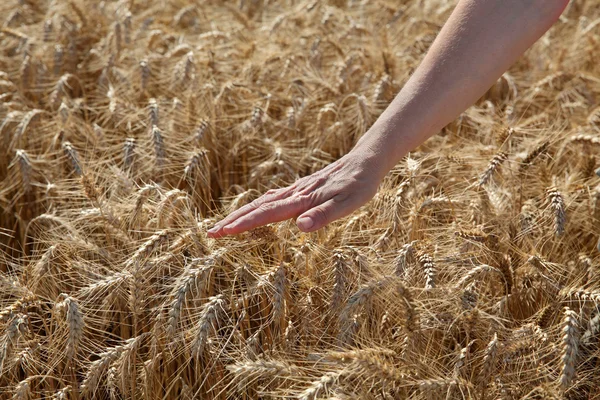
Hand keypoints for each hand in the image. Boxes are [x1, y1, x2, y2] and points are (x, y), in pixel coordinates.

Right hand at [206, 149, 383, 237]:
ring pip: (263, 201)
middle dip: (233, 221)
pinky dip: (258, 205)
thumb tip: (300, 227)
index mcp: (302, 200)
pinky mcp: (302, 188)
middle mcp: (295, 193)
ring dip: (242, 213)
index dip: (242, 225)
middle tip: (210, 234)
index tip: (220, 234)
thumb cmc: (360, 184)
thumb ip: (325, 215)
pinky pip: (273, 197)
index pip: (265, 214)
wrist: (366, 160)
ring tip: (225, 225)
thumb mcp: (349, 203)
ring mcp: (296, 189)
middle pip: (257, 207)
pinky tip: (257, 208)